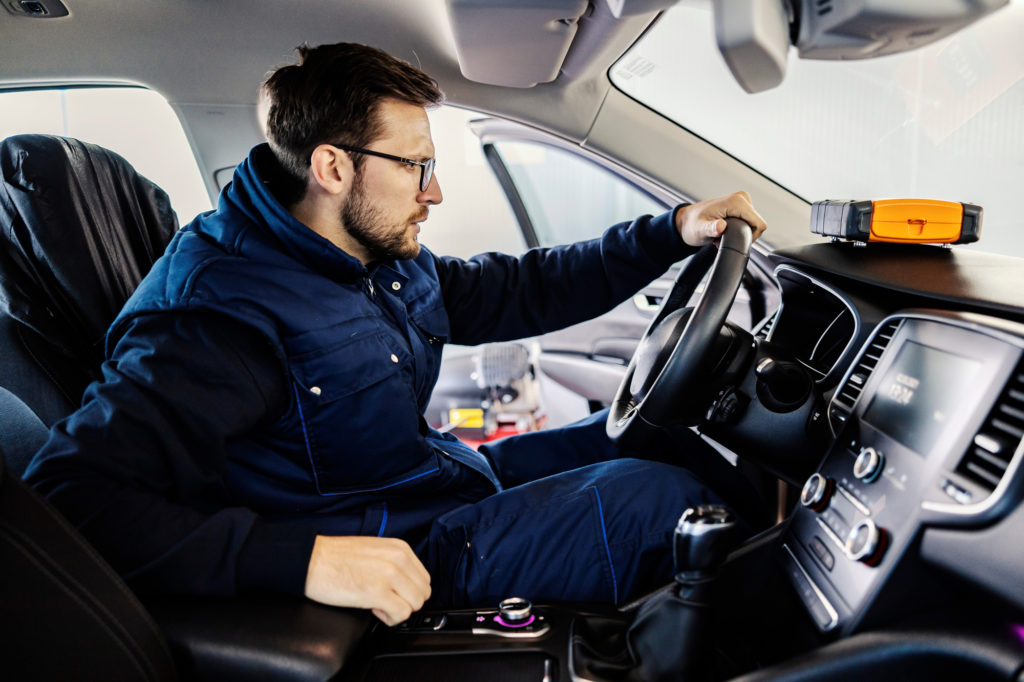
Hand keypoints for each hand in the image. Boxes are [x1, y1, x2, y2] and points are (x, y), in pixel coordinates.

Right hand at [304, 535, 431, 625]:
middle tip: (385, 600)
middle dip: (405, 602)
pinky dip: (389, 618)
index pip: (424, 578)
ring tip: (377, 604)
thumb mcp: (375, 550)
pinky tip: (373, 609)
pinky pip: (401, 614)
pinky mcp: (377, 592)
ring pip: (415, 604)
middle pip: (422, 593)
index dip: (408, 591)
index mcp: (399, 548)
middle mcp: (398, 559)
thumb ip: (395, 562)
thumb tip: (406, 583)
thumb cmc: (337, 557)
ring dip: (398, 610)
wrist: (312, 560)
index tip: (392, 592)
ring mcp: (389, 575)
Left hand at [675, 191, 766, 246]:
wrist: (687, 221)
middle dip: (743, 235)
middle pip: (757, 224)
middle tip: (724, 237)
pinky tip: (726, 229)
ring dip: (741, 232)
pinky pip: (749, 221)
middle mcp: (741, 198)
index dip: (750, 237)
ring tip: (723, 233)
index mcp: (736, 202)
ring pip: (753, 224)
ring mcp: (742, 200)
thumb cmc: (692, 225)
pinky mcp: (741, 205)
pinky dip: (739, 228)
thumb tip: (721, 226)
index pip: (759, 224)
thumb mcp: (700, 230)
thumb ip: (711, 229)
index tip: (734, 240)